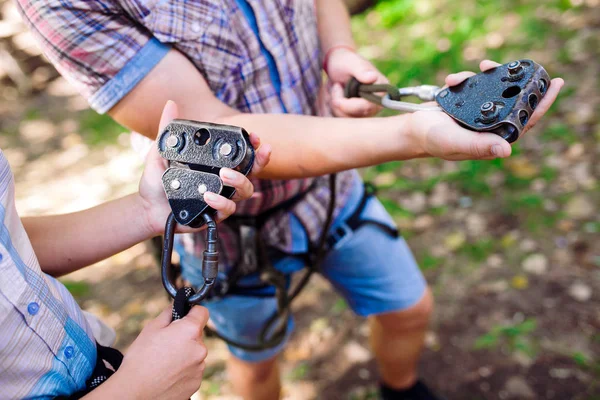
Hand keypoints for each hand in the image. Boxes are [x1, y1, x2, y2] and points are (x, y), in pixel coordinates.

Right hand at [111, 306, 208, 399]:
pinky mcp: (197, 383)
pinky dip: (184, 370)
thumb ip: (170, 313)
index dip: (193, 312)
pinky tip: (168, 373)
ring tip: (164, 362)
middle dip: (185, 336)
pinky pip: (193, 370)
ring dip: (185, 354)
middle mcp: (200, 349)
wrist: (135, 392)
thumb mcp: (152, 328)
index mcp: (190, 331)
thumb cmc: (140, 359)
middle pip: (197, 335)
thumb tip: (179, 305)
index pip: (202, 312)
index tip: (184, 316)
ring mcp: (200, 367)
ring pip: (195, 353)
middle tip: (166, 344)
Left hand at [138, 100, 271, 234]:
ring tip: (224, 174)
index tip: (255, 137)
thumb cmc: (157, 181)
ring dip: (239, 180)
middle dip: (260, 161)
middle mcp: (223, 181)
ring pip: (245, 191)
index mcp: (215, 165)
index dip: (253, 146)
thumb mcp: (161, 152)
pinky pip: (227, 209)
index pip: (241, 154)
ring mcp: (221, 197)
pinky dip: (221, 202)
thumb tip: (171, 104)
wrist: (147, 207)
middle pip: (252, 172)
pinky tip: (208, 196)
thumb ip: (167, 129)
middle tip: (259, 151)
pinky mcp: (214, 214)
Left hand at [325, 47, 387, 117]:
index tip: (336, 101)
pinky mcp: (357, 114)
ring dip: (336, 106)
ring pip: (349, 120)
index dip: (351, 106)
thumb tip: (373, 77)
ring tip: (336, 88)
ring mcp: (367, 110)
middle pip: (358, 116)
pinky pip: (343, 119)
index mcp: (382, 89)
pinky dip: (335, 108)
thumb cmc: (345, 61)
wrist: (336, 65)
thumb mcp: (351, 62)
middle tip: (335, 87)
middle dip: (341, 106)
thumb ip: (361, 69)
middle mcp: (378, 102)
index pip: (369, 107)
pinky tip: (335, 95)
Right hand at [408, 59, 563, 159]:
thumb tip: (507, 149)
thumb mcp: (454, 142)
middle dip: (517, 81)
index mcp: (494, 138)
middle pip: (514, 100)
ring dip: (490, 75)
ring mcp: (479, 112)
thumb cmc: (432, 140)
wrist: (411, 129)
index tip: (553, 83)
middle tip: (523, 66)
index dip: (541, 103)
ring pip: (495, 89)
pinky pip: (476, 84)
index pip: (525, 120)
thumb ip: (478, 145)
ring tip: (482, 66)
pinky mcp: (467, 101)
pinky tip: (453, 80)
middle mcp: (490, 125)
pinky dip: (466, 78)